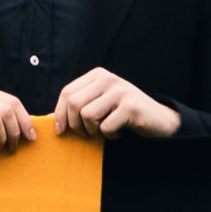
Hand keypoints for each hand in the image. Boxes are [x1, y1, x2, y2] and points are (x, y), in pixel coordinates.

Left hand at [51, 68, 179, 140]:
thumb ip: (79, 106)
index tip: (60, 131)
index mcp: (98, 75)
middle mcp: (108, 78)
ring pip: (87, 115)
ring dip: (94, 131)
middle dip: (76, 125)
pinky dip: (110, 136)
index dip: (60, 114)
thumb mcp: (99, 104)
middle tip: (89, 134)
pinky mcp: (130, 106)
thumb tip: (50, 118)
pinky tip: (121, 132)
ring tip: (106, 130)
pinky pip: (105, 127)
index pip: (67, 92)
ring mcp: (120, 91)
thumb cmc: (123, 115)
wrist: (159, 120)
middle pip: (74, 104)